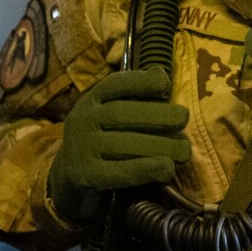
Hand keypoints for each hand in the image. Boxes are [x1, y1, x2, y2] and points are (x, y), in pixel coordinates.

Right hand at [46, 69, 190, 225]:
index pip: (114, 84)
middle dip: (157, 115)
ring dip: (159, 146)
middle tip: (183, 119)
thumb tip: (160, 75)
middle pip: (121, 114)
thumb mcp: (109, 112)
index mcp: (92, 100)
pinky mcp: (85, 176)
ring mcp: (82, 148)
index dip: (141, 81)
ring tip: (184, 151)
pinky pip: (118, 172)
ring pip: (123, 144)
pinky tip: (166, 169)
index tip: (165, 84)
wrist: (67, 175)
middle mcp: (83, 120)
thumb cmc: (102, 137)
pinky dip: (144, 170)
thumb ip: (134, 96)